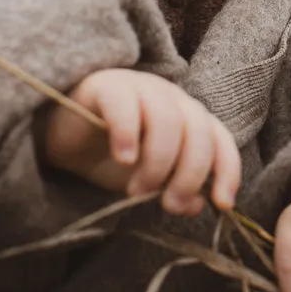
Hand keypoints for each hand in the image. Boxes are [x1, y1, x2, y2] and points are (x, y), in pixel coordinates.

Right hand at [40, 68, 240, 214]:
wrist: (62, 134)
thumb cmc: (111, 154)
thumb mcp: (147, 180)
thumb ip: (173, 190)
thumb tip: (199, 205)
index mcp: (189, 117)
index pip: (220, 139)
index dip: (228, 170)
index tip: (223, 204)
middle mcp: (172, 98)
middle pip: (198, 131)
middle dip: (189, 174)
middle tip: (168, 203)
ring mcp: (142, 87)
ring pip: (168, 119)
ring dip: (158, 162)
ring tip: (138, 190)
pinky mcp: (107, 86)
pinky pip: (126, 105)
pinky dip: (129, 134)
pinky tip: (124, 158)